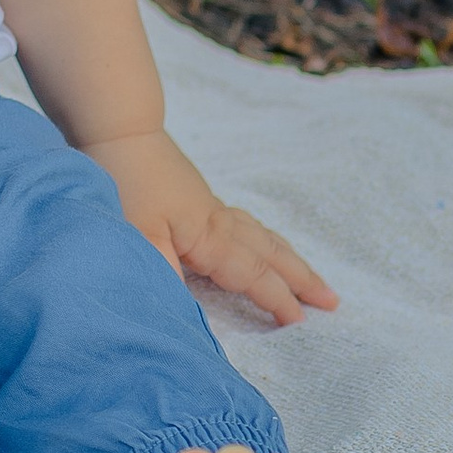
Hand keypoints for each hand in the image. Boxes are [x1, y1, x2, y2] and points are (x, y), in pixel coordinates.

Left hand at [86, 127, 336, 324]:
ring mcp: (210, 209)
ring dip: (287, 259)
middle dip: (301, 278)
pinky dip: (264, 241)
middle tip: (333, 300)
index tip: (301, 323)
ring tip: (308, 277)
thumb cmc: (126, 181)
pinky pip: (246, 227)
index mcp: (210, 236)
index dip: (277, 299)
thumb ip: (163, 272)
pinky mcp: (197, 201)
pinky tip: (258, 242)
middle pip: (270, 253)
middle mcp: (219, 223)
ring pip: (261, 237)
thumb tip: (184, 312)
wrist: (119, 129)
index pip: (253, 274)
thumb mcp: (137, 233)